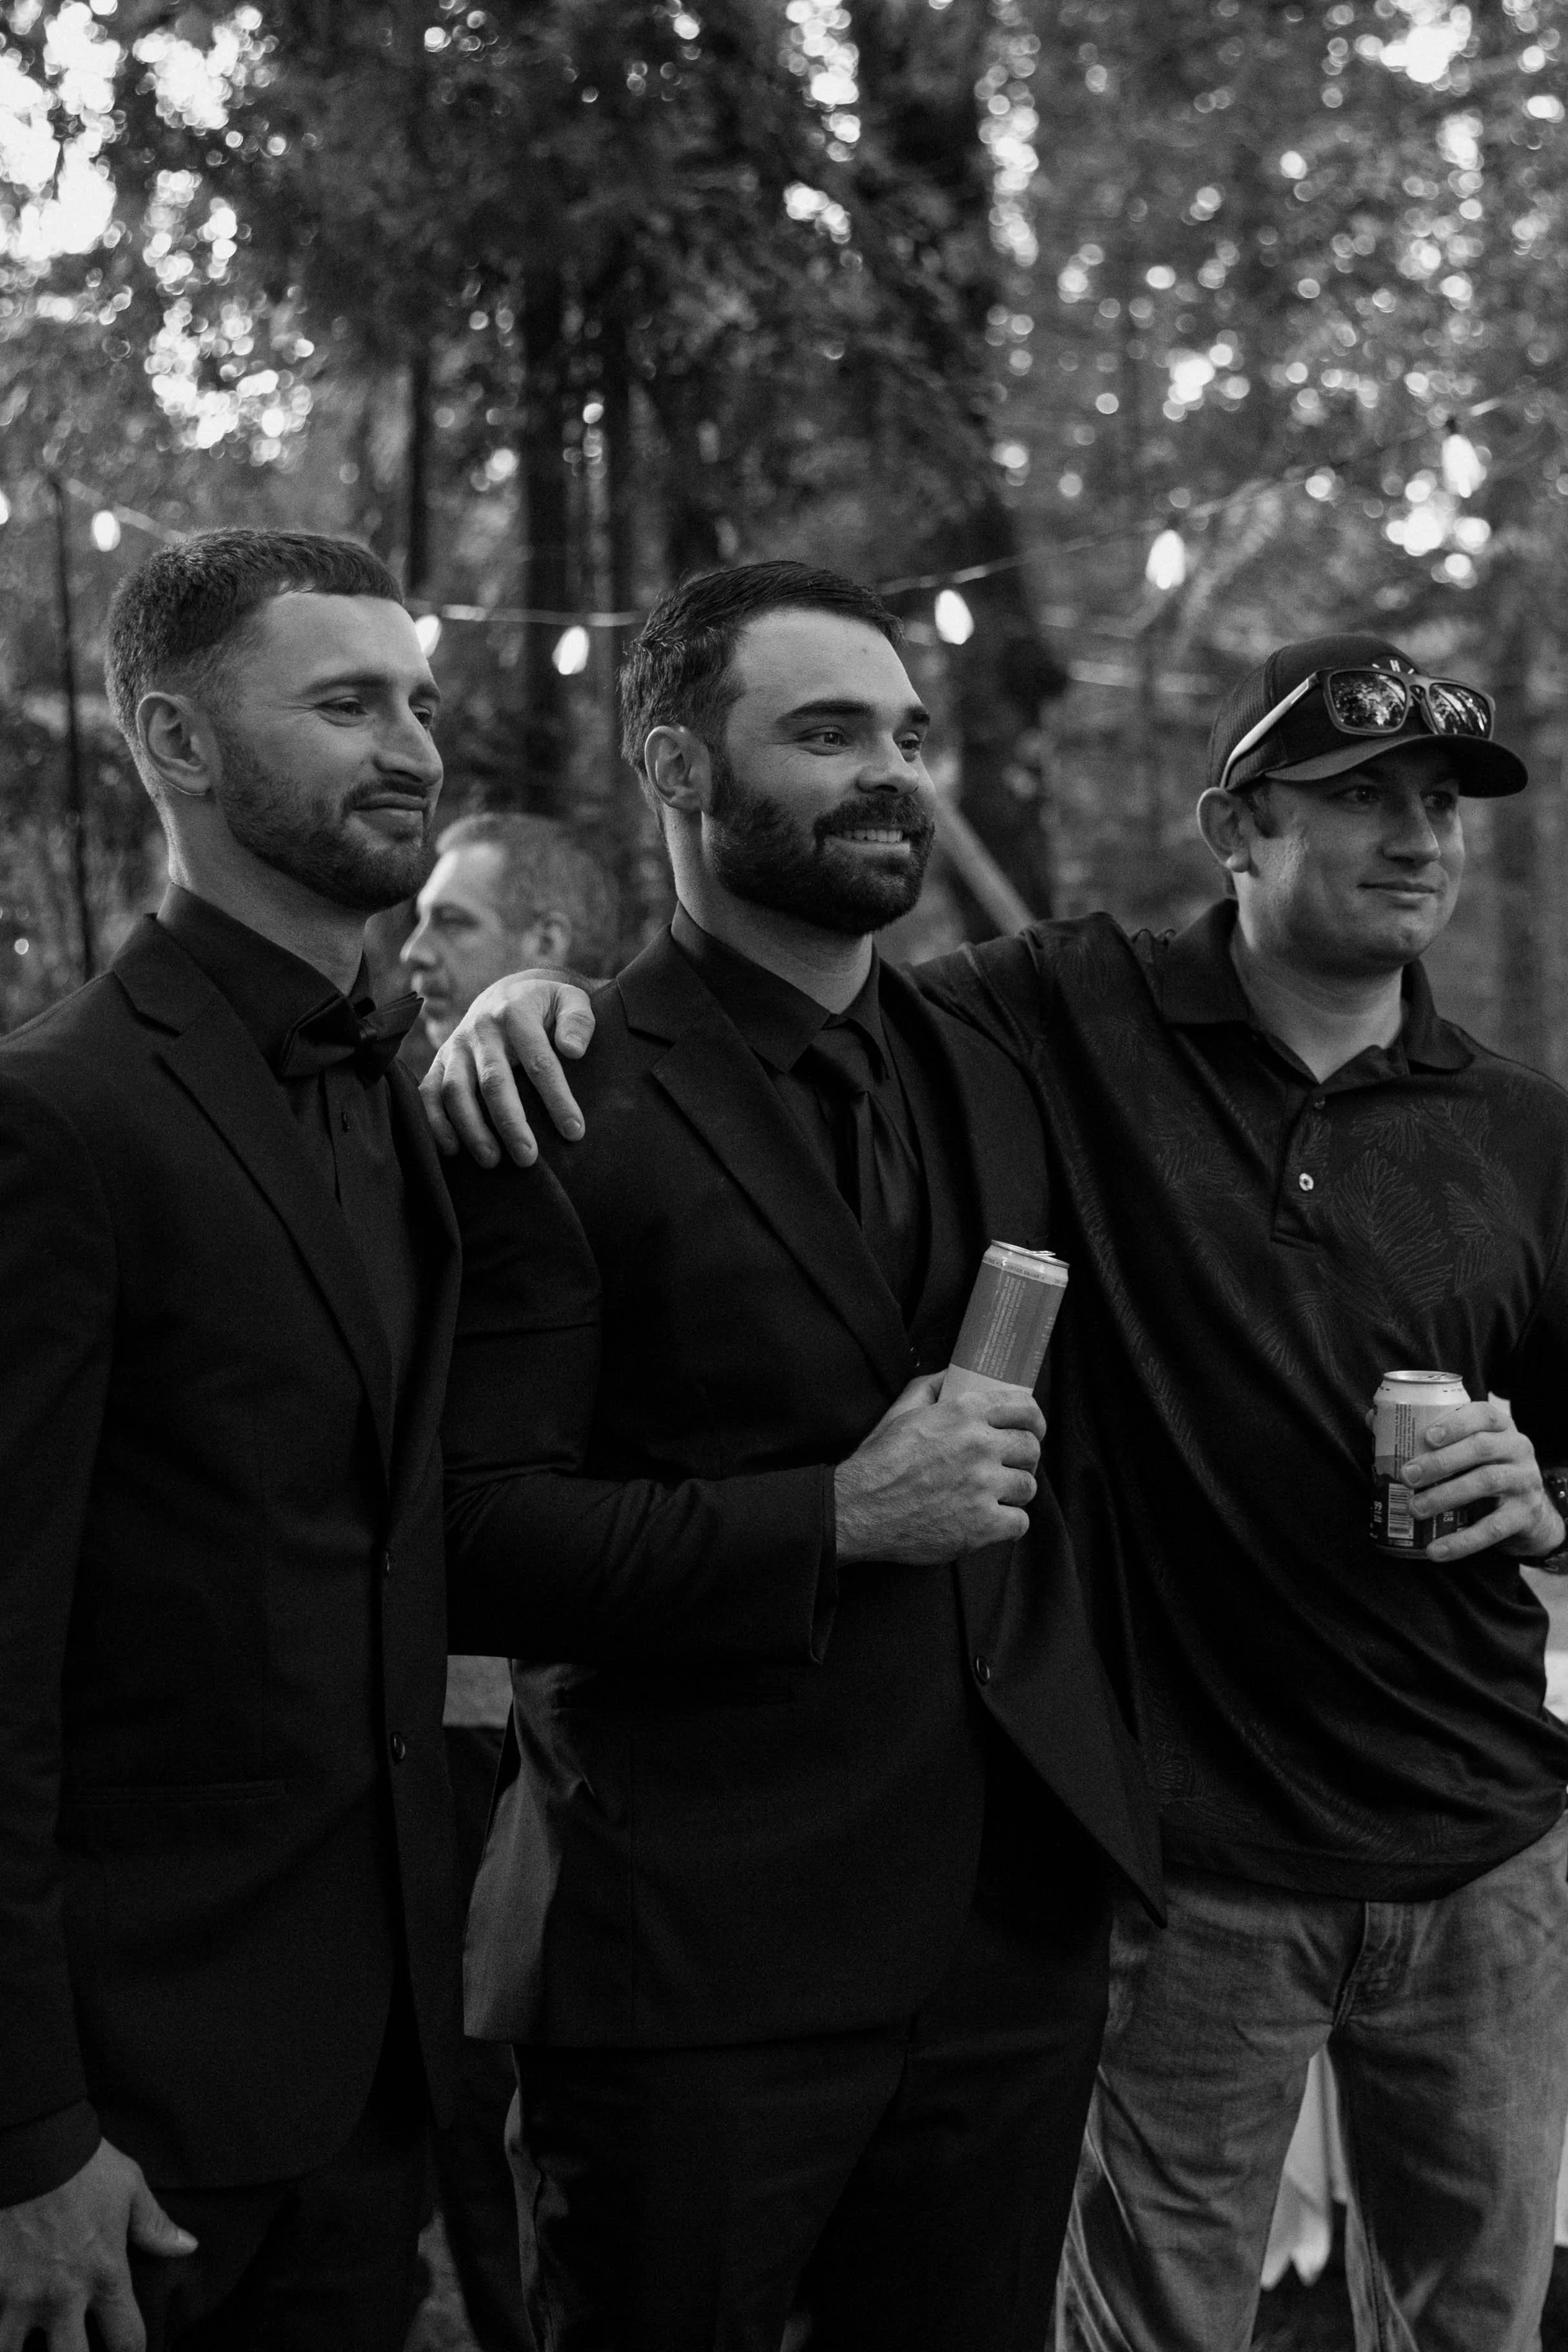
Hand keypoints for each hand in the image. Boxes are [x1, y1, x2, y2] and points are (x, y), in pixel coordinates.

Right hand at [0, 2140, 194, 2351]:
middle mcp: (61, 2296)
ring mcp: (18, 2296)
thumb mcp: (130, 2189)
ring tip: (26, 2343)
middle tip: (75, 2350)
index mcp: (104, 2275)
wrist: (32, 2142)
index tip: (128, 2351)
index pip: (127, 2339)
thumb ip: (155, 2227)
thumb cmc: (83, 2162)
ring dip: (20, 2350)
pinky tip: (2, 2321)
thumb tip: (188, 2247)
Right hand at [420, 969, 597, 1167]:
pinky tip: (452, 1151)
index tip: (574, 1131)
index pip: (539, 1062)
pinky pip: (428, 1093)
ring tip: (492, 1161)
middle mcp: (481, 1030)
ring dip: (472, 1129)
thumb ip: (579, 1019)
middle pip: (494, 1082)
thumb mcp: (569, 998)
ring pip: (456, 1091)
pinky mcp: (439, 1061)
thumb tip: (573, 1050)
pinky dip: (435, 1123)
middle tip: (528, 1158)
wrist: (503, 994)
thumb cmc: (544, 1005)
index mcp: (515, 1013)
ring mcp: (456, 1046)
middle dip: (510, 1123)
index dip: (557, 1099)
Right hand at [833, 1374, 1043, 1564]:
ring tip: (995, 1495)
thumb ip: (930, 1387)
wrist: (859, 1509)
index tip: (1032, 1428)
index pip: (1024, 1408)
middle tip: (1011, 1465)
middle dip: (1024, 1457)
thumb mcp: (901, 1411)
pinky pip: (1020, 1523)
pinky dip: (1009, 1524)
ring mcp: (983, 1486)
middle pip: (1031, 1448)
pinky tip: (991, 1520)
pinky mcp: (983, 1525)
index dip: (1033, 1419)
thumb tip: (953, 1376)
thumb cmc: (878, 1462)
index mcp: (964, 1413)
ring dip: (1014, 1491)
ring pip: (1028, 1486)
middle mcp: (979, 1446)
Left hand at [1402, 1392, 1563, 1563]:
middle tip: (1407, 1475)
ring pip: (1487, 1483)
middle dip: (1441, 1461)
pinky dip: (1462, 1542)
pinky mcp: (1524, 1515)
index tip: (1427, 1436)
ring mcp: (1524, 1481)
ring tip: (1414, 1508)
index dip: (1455, 1423)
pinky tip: (1436, 1549)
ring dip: (1446, 1496)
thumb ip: (1428, 1433)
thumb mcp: (1468, 1448)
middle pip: (1481, 1448)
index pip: (1482, 1415)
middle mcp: (1517, 1449)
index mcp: (1500, 1427)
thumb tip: (1373, 1419)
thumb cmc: (1485, 1469)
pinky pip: (1492, 1529)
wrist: (1531, 1512)